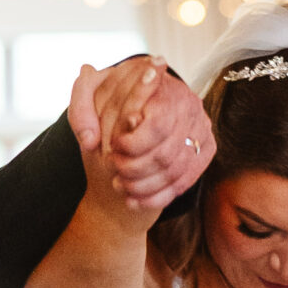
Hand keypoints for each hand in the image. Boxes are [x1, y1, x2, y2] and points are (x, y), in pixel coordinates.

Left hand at [68, 56, 213, 215]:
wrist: (136, 112)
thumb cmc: (109, 104)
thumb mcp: (88, 99)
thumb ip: (82, 111)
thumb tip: (91, 139)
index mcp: (164, 86)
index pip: (158, 125)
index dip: (132, 144)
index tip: (113, 147)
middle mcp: (190, 104)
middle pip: (166, 153)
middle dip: (135, 169)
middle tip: (114, 170)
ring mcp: (201, 128)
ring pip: (175, 170)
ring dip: (144, 185)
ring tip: (120, 186)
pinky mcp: (206, 149)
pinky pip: (185, 180)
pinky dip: (157, 197)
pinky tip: (134, 201)